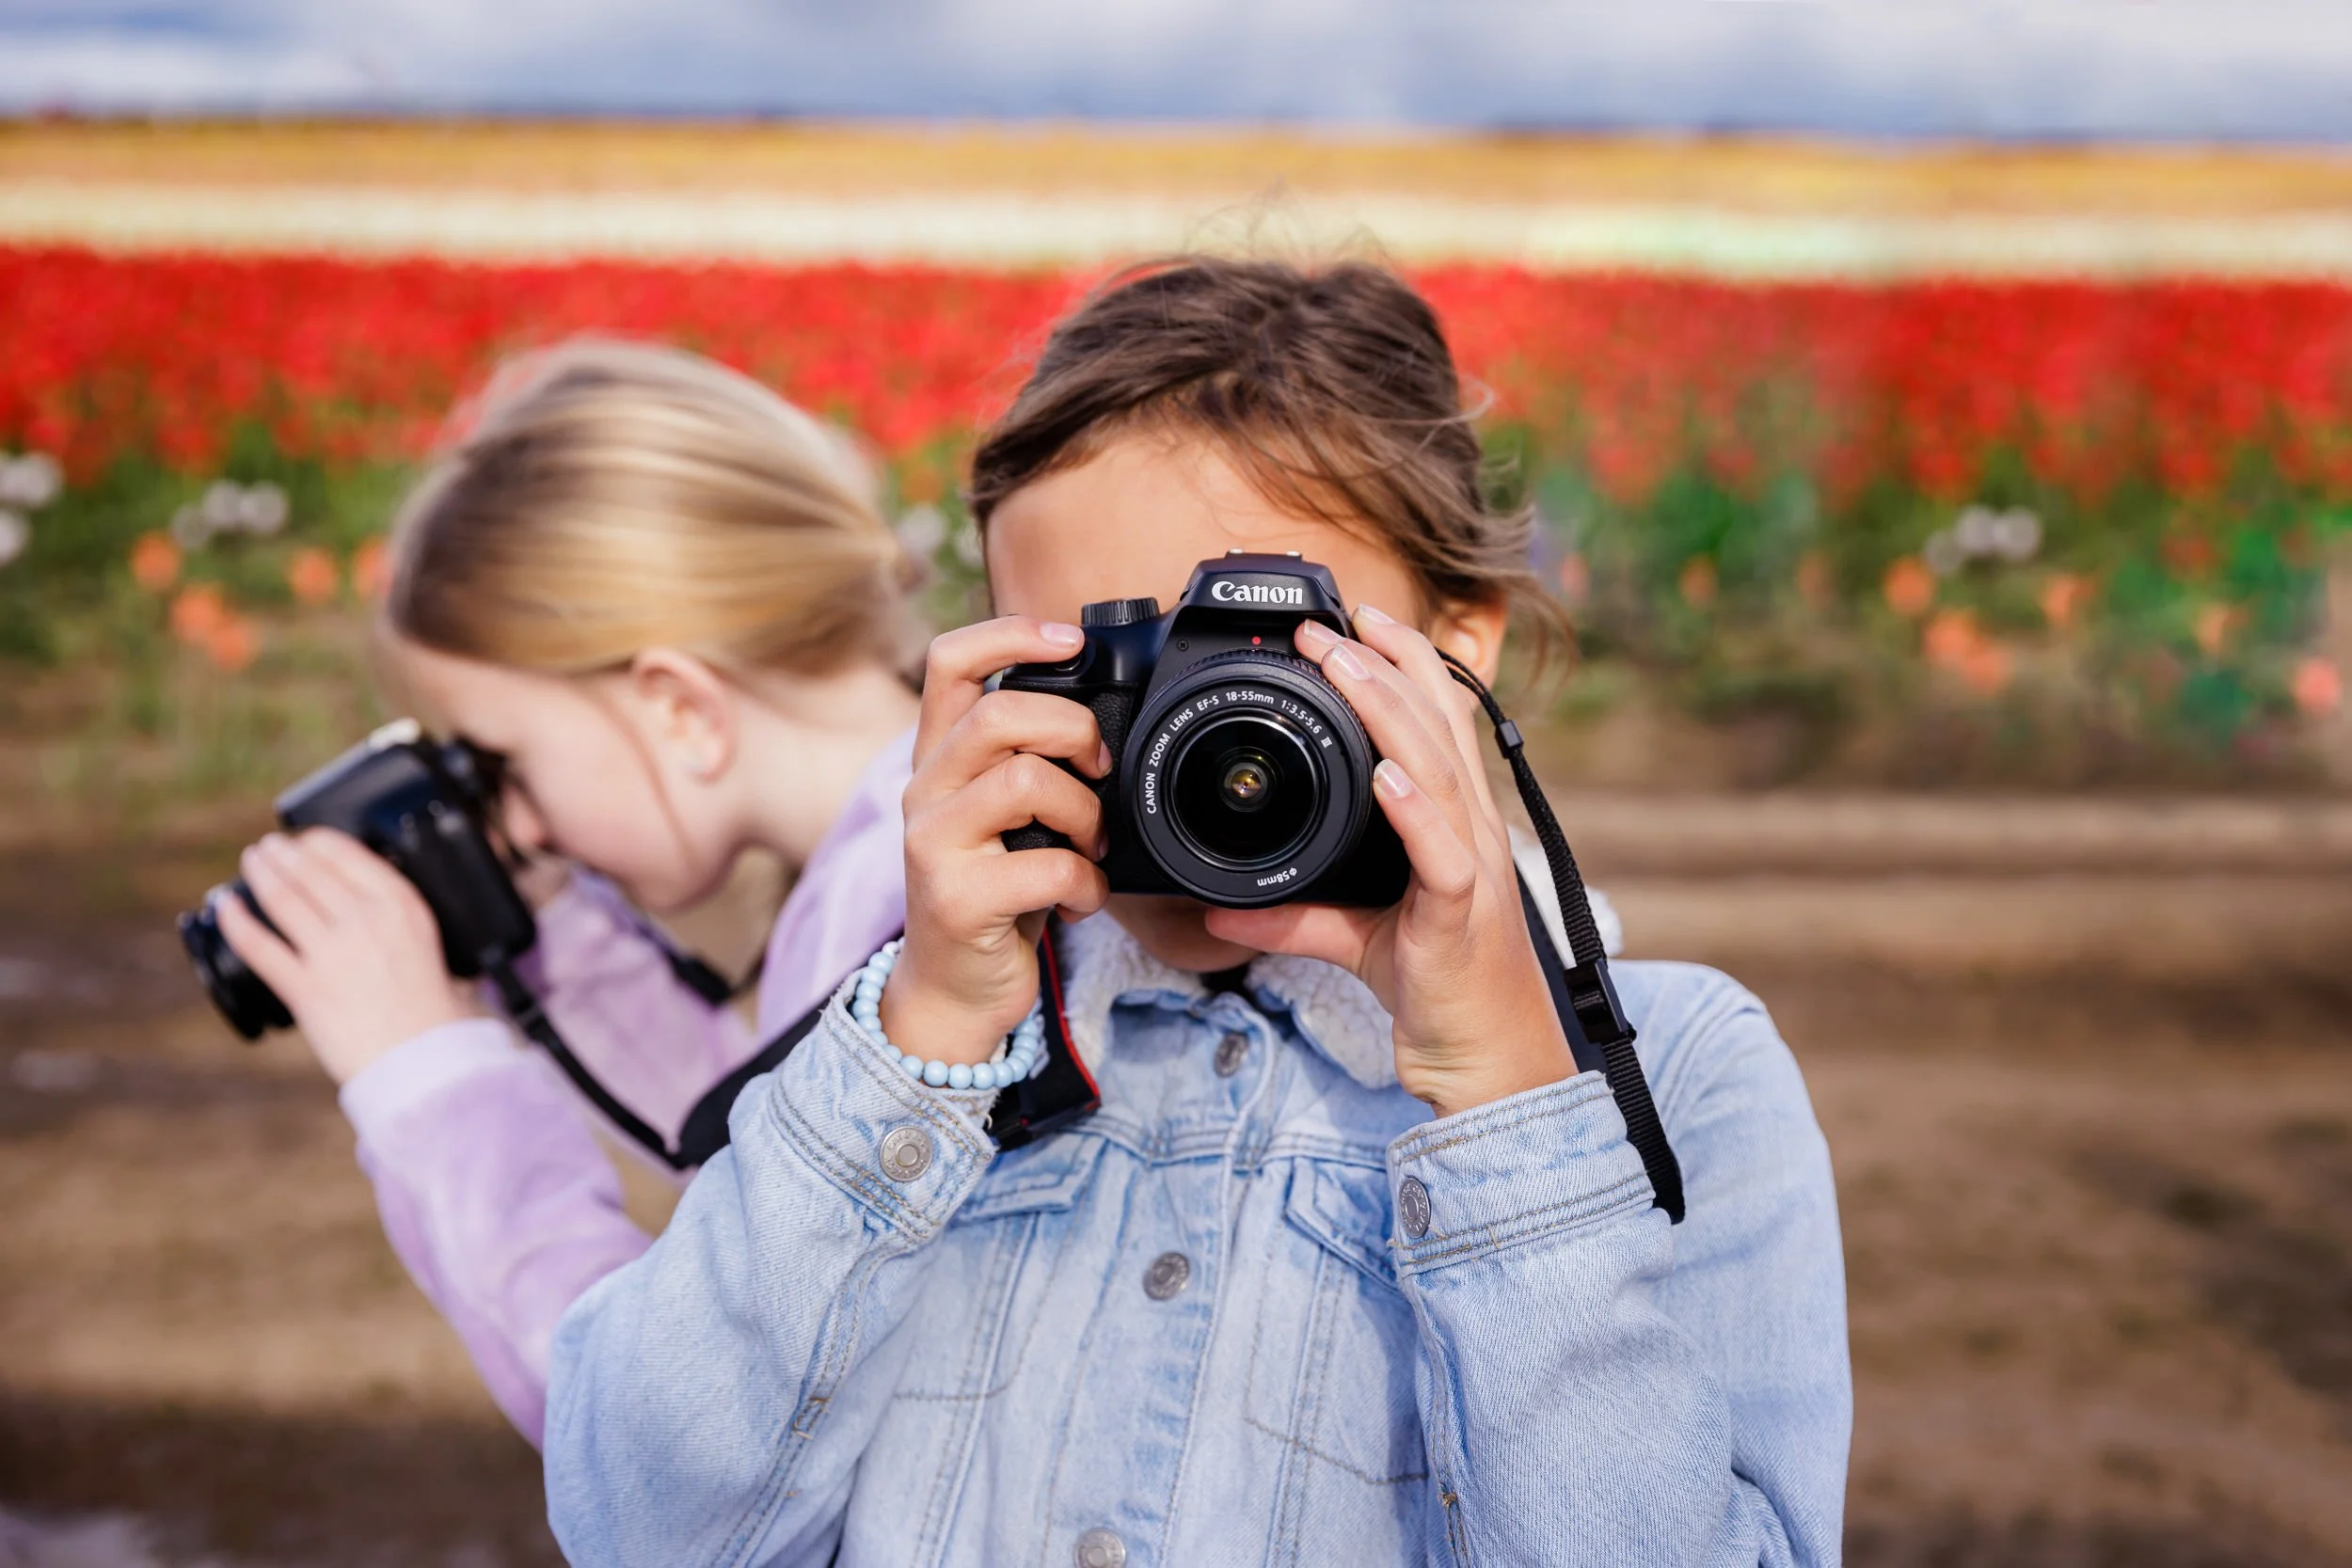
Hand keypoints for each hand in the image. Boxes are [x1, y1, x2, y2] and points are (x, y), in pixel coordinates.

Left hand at [213, 829, 480, 1083]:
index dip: (317, 841)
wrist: (425, 1060)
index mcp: (401, 905)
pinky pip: (258, 944)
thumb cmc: (439, 1013)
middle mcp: (364, 920)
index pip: (347, 854)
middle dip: (283, 853)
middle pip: (309, 871)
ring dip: (261, 873)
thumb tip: (401, 921)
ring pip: (282, 897)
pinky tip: (224, 905)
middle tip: (270, 848)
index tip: (306, 840)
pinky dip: (236, 920)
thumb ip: (414, 930)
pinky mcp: (303, 987)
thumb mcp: (440, 947)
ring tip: (252, 862)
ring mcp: (331, 953)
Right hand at [878, 617, 1112, 1066]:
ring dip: (1087, 815)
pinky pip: (1048, 866)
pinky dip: (1087, 884)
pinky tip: (1081, 899)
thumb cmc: (996, 893)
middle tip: (1101, 771)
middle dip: (1075, 733)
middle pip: (1000, 716)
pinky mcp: (958, 900)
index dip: (1010, 634)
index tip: (1070, 640)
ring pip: (1027, 782)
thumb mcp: (1004, 816)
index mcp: (938, 759)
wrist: (953, 990)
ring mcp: (933, 845)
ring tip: (1091, 847)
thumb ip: (1028, 760)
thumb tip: (1103, 717)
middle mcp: (924, 791)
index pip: (950, 662)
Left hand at [1205, 606, 1576, 1119]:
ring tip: (1347, 666)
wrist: (1487, 1059)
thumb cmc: (1438, 990)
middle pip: (1437, 724)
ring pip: (1435, 770)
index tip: (1359, 618)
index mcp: (1452, 822)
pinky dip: (1413, 810)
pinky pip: (1442, 852)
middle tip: (1332, 622)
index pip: (1437, 721)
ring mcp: (1472, 866)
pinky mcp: (1462, 912)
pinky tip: (1387, 777)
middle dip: (1385, 663)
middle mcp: (1470, 829)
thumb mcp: (1355, 941)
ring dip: (1388, 711)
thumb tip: (1220, 914)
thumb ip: (1295, 917)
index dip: (1404, 663)